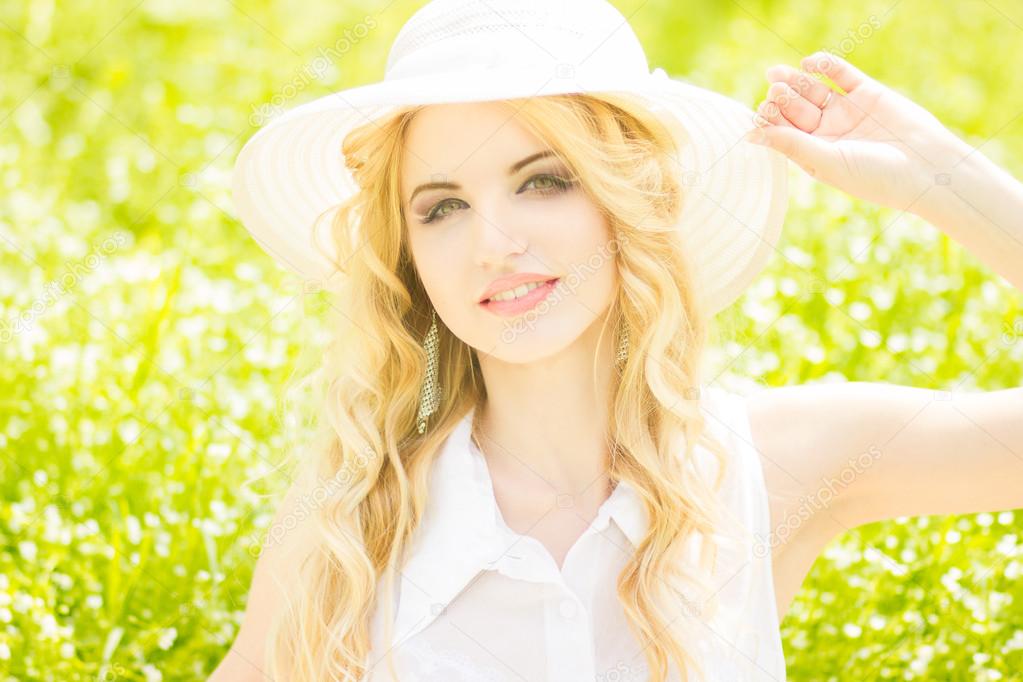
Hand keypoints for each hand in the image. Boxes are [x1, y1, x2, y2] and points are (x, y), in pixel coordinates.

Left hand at [745, 51, 967, 214]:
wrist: (925, 166)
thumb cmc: (874, 176)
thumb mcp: (826, 162)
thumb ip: (790, 144)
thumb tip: (750, 136)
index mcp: (814, 153)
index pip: (784, 132)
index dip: (771, 120)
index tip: (761, 111)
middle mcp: (827, 132)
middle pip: (796, 109)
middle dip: (783, 98)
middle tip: (773, 89)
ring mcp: (847, 110)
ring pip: (814, 90)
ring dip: (797, 80)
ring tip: (779, 73)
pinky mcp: (867, 92)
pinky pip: (841, 74)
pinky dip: (826, 66)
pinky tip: (811, 62)